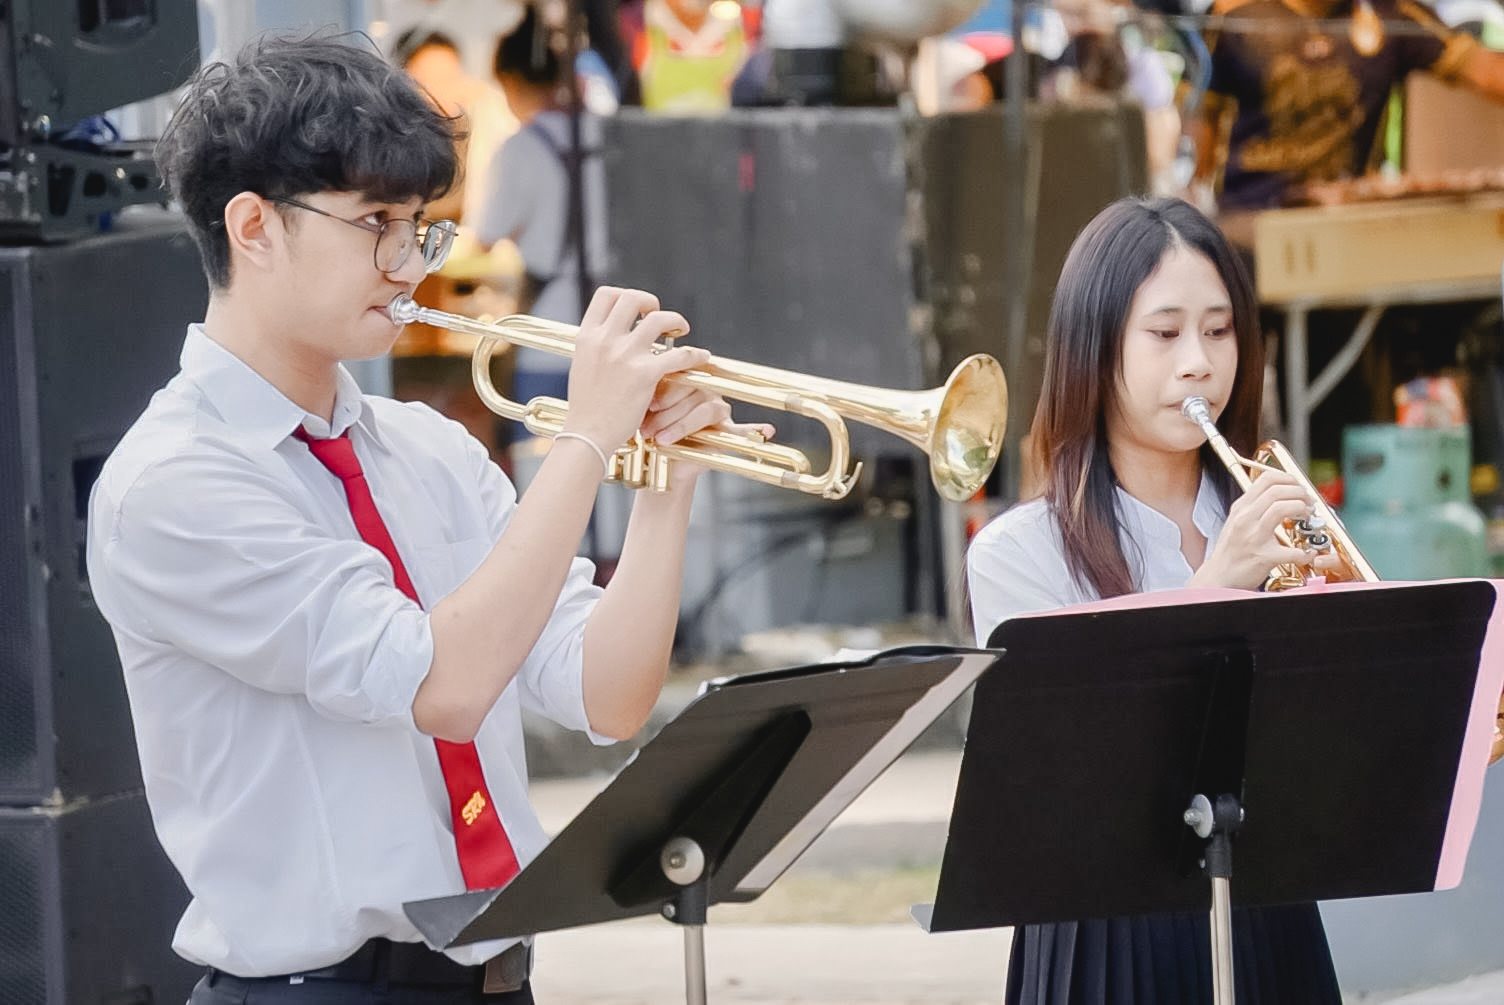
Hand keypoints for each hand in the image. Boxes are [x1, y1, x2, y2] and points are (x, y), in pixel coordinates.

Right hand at [561, 287, 710, 450]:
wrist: (587, 435)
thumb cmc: (586, 408)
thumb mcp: (582, 366)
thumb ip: (597, 347)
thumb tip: (614, 334)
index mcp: (586, 337)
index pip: (606, 295)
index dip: (626, 295)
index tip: (637, 309)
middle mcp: (604, 340)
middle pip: (632, 298)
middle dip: (651, 302)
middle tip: (659, 316)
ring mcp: (625, 356)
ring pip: (658, 319)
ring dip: (675, 320)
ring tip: (681, 330)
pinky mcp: (645, 375)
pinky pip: (678, 355)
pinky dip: (694, 354)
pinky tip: (700, 358)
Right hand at [1191, 469, 1320, 589]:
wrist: (1219, 576)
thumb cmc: (1231, 551)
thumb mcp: (1236, 521)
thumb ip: (1254, 506)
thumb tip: (1280, 493)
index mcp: (1241, 508)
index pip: (1267, 479)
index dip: (1289, 479)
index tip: (1298, 487)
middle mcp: (1245, 519)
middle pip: (1277, 490)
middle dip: (1300, 493)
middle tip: (1308, 502)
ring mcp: (1253, 537)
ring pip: (1282, 508)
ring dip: (1302, 509)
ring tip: (1307, 517)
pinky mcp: (1263, 557)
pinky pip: (1292, 551)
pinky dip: (1306, 552)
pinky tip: (1309, 553)